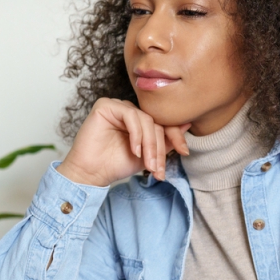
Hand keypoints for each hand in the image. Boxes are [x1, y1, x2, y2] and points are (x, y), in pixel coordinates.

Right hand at [57, 98, 190, 186]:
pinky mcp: (105, 105)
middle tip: (157, 168)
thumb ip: (166, 141)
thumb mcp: (148, 156)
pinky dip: (136, 134)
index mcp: (139, 121)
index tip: (184, 152)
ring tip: (146, 163)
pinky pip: (130, 115)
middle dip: (159, 147)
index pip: (162, 123)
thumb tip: (187, 124)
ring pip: (145, 119)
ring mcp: (117, 107)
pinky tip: (134, 150)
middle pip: (155, 122)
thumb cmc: (115, 165)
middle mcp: (129, 111)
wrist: (91, 173)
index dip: (175, 136)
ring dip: (149, 144)